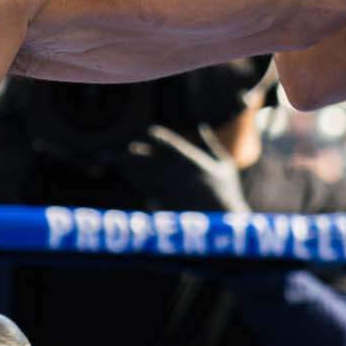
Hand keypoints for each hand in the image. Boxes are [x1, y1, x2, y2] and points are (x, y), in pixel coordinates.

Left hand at [110, 123, 253, 216]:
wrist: (223, 220)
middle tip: (123, 150)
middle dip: (134, 155)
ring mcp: (170, 189)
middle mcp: (177, 174)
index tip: (150, 131)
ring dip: (131, 169)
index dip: (159, 136)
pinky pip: (148, 193)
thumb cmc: (227, 191)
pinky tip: (133, 180)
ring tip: (117, 163)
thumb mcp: (223, 164)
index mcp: (192, 162)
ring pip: (144, 176)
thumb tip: (202, 125)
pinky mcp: (166, 204)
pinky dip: (140, 186)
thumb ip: (209, 144)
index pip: (171, 144)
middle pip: (149, 160)